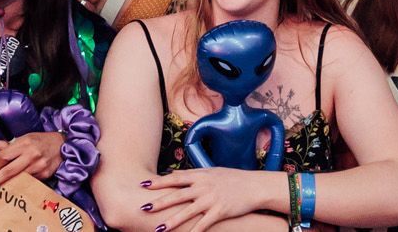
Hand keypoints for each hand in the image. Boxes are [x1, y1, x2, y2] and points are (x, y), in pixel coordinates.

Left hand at [0, 131, 63, 191]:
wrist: (63, 145)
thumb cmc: (41, 141)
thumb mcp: (24, 138)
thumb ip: (7, 145)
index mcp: (24, 144)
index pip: (4, 156)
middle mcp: (31, 155)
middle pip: (9, 170)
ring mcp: (38, 167)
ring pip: (18, 179)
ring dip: (6, 185)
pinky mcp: (44, 175)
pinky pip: (28, 182)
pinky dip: (20, 184)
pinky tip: (14, 186)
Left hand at [128, 165, 273, 231]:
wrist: (254, 186)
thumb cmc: (232, 178)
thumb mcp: (211, 171)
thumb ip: (192, 174)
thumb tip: (173, 174)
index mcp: (200, 175)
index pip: (175, 178)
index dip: (159, 182)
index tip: (143, 184)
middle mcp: (203, 186)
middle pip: (177, 195)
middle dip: (159, 203)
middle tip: (143, 208)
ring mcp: (211, 199)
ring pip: (187, 212)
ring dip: (172, 222)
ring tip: (158, 229)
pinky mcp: (220, 211)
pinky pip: (204, 224)